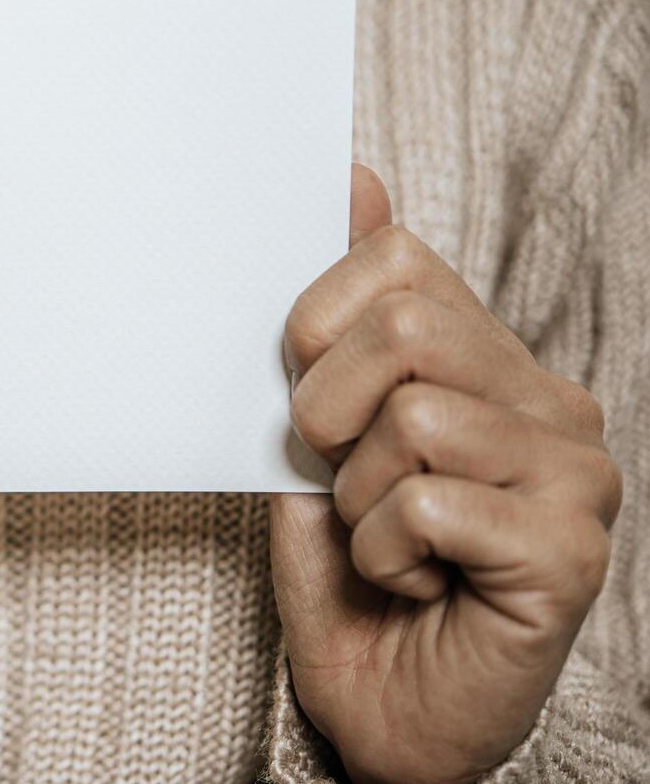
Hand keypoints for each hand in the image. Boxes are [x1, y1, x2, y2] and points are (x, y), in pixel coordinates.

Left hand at [270, 166, 621, 783]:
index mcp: (491, 362)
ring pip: (411, 418)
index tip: (311, 403)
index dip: (319, 326)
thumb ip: (339, 316)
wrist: (378, 711)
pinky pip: (424, 505)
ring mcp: (576, 475)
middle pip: (406, 326)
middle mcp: (551, 404)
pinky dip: (381, 553)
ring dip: (355, 498)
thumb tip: (354, 176)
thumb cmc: (348, 574)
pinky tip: (415, 582)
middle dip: (326, 412)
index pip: (400, 262)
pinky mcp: (572, 551)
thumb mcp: (319, 432)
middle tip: (340, 480)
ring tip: (385, 543)